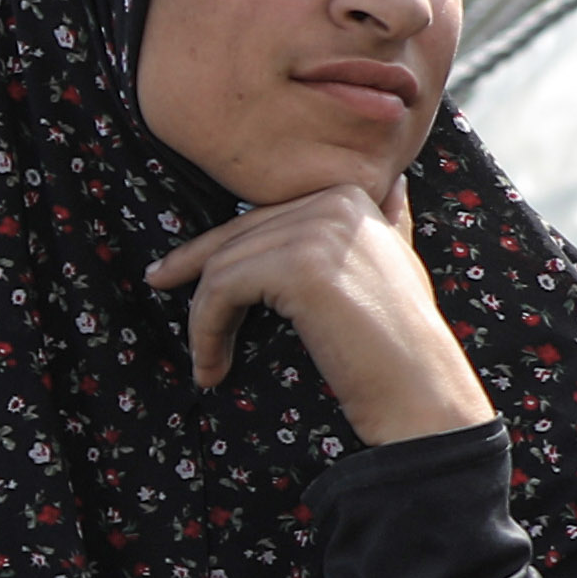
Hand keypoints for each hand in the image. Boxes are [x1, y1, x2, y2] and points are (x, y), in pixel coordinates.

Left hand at [141, 181, 493, 445]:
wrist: (419, 393)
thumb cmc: (397, 345)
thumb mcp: (395, 265)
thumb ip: (386, 222)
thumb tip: (394, 184)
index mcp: (350, 195)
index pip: (260, 217)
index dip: (215, 247)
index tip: (175, 270)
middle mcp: (336, 201)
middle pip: (236, 235)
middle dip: (193, 271)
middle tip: (157, 289)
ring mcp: (320, 230)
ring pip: (222, 266)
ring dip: (202, 319)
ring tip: (206, 362)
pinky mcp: (301, 266)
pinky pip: (222, 290)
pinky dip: (206, 331)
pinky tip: (211, 367)